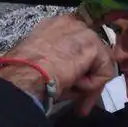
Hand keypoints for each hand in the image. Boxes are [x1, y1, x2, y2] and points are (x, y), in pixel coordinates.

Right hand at [0, 13, 115, 114]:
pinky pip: (105, 72)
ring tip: (75, 100)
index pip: (79, 44)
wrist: (23, 75)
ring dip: (89, 85)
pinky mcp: (94, 46)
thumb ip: (59, 60)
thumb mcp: (41, 61)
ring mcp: (86, 33)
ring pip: (100, 63)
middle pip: (93, 54)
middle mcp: (74, 24)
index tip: (74, 83)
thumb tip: (70, 77)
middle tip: (81, 102)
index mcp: (57, 25)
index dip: (81, 67)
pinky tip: (74, 87)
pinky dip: (92, 86)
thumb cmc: (22, 72)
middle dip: (89, 79)